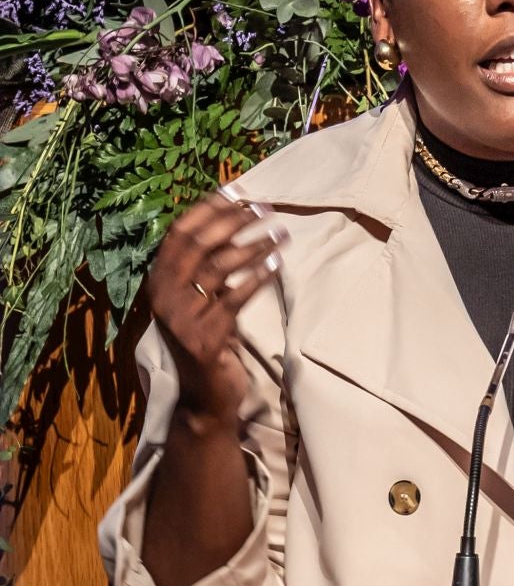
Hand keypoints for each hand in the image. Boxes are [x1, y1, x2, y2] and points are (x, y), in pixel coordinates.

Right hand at [148, 188, 283, 421]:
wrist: (205, 396)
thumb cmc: (210, 339)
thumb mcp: (204, 299)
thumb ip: (210, 267)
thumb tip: (238, 220)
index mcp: (159, 282)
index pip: (179, 234)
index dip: (207, 209)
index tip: (238, 189)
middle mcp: (163, 297)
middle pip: (197, 245)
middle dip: (232, 221)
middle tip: (266, 209)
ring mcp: (181, 319)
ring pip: (218, 269)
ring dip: (253, 246)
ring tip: (281, 235)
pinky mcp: (205, 338)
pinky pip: (235, 299)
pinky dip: (258, 278)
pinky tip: (278, 265)